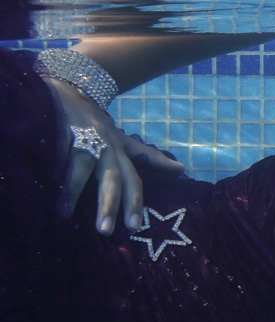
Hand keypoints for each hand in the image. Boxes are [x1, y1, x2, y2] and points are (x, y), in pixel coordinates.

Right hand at [46, 78, 184, 234]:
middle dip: (109, 204)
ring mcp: (84, 139)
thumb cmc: (99, 125)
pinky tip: (45, 188)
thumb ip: (150, 158)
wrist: (73, 90)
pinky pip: (58, 155)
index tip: (135, 226)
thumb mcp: (125, 141)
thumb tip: (182, 170)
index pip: (133, 179)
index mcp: (121, 152)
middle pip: (112, 178)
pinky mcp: (63, 132)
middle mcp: (106, 147)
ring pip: (83, 166)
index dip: (134, 202)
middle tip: (106, 231)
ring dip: (74, 190)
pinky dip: (53, 171)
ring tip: (63, 214)